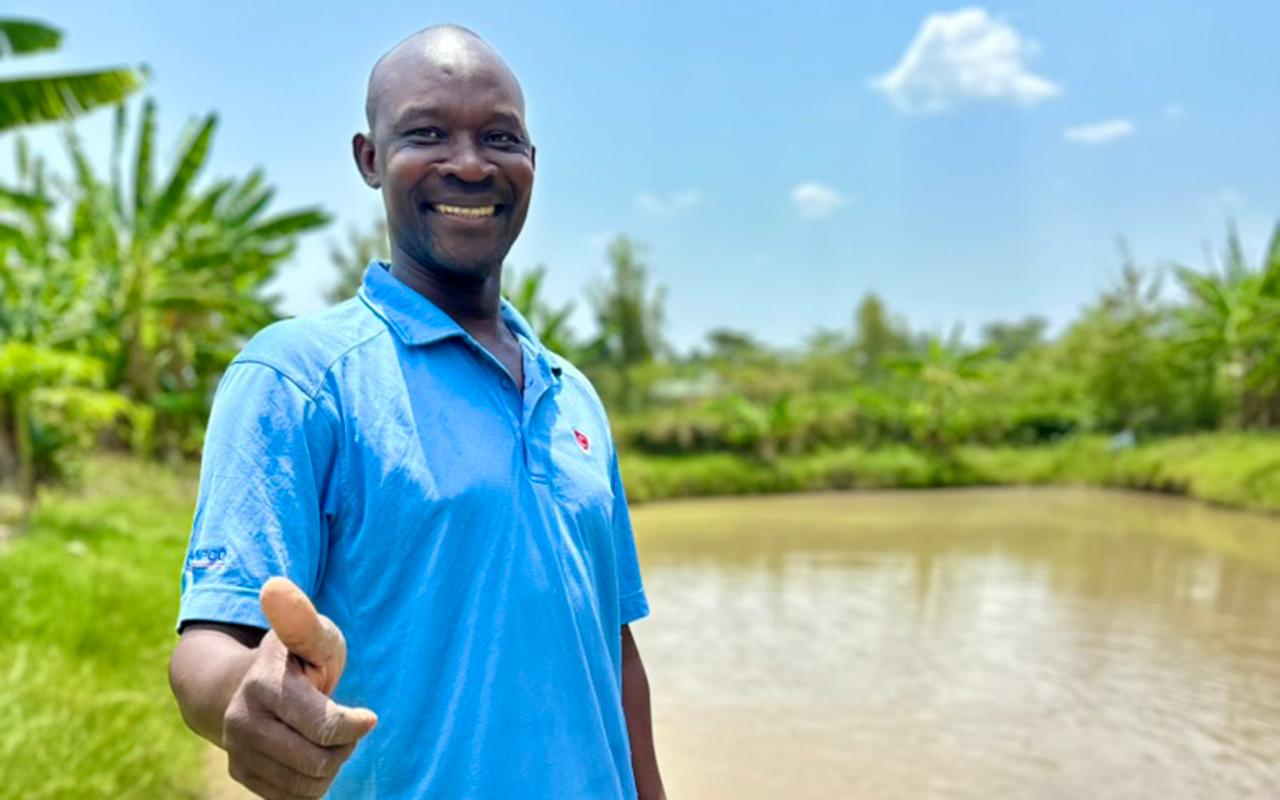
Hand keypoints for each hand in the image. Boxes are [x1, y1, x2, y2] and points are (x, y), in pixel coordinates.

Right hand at [222, 578, 377, 798]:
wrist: (249, 685)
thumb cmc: (298, 658)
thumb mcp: (312, 634)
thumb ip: (302, 620)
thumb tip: (274, 586)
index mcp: (265, 684)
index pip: (326, 727)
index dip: (356, 725)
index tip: (367, 716)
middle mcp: (243, 721)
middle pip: (319, 761)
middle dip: (344, 746)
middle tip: (344, 725)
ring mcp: (237, 751)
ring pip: (308, 784)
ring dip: (330, 764)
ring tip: (326, 738)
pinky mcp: (241, 774)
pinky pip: (292, 798)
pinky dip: (312, 782)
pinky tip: (309, 753)